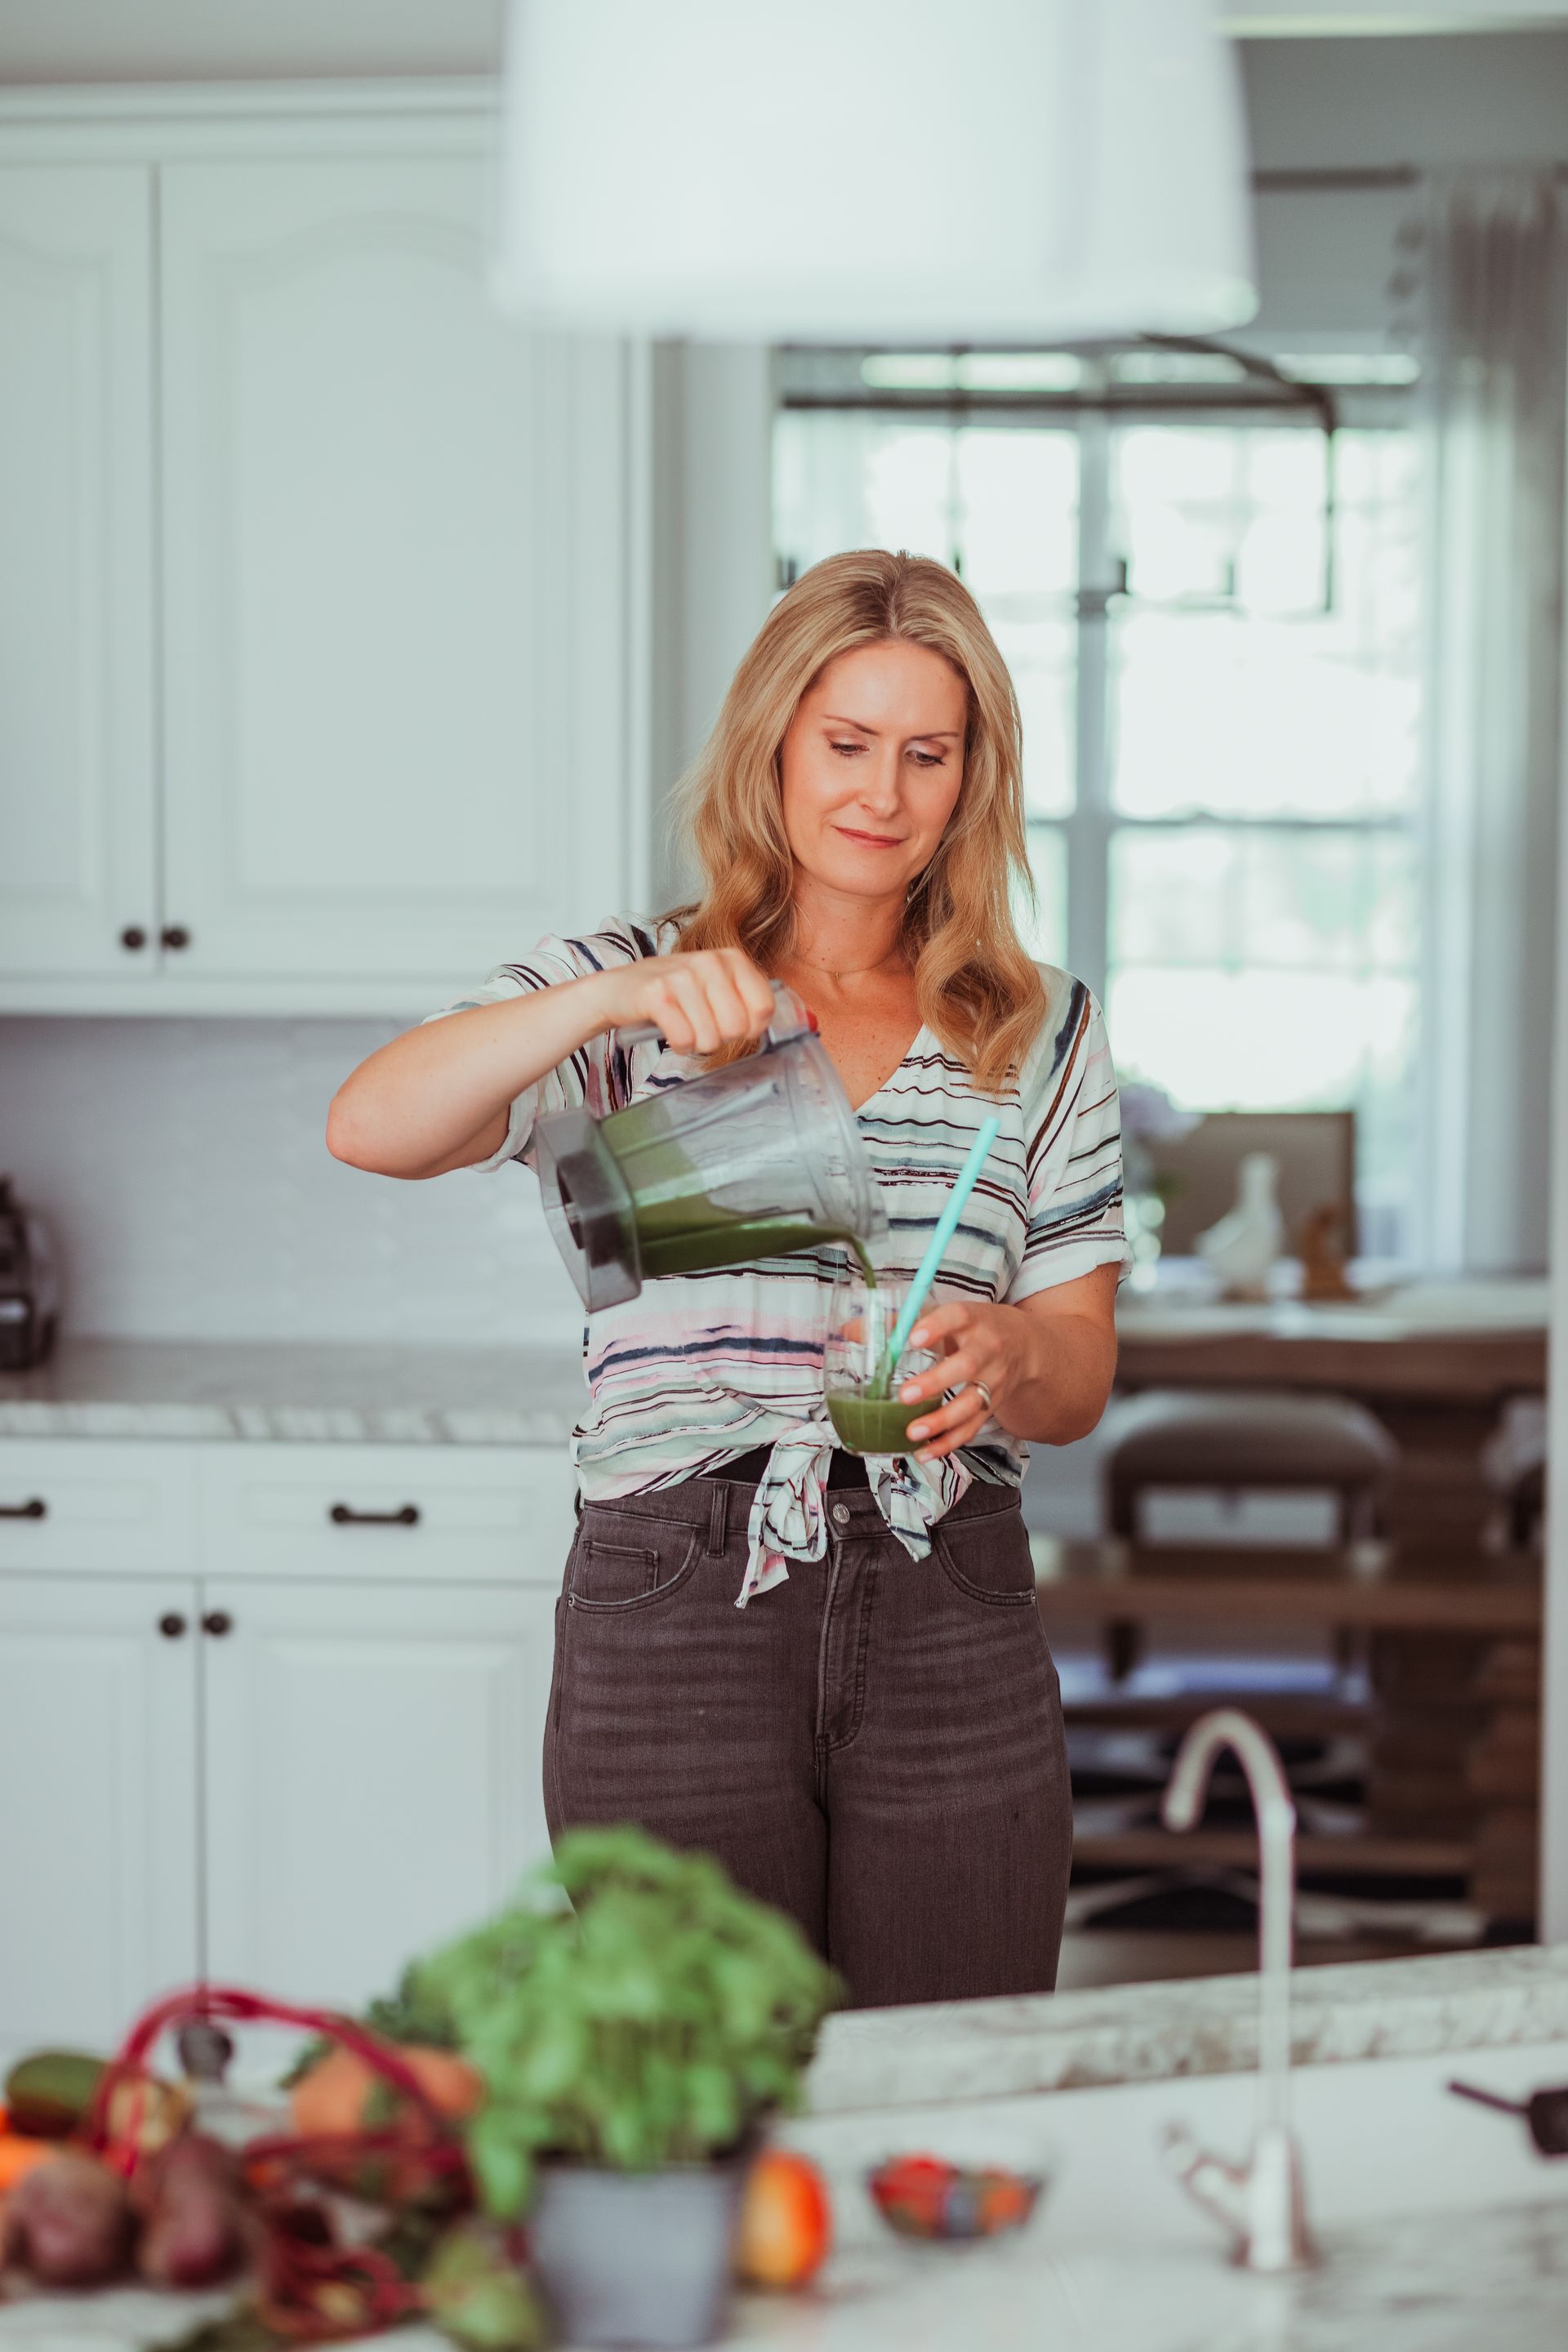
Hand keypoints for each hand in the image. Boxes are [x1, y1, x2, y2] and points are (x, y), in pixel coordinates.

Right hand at [597, 949, 775, 1054]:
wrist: (617, 989)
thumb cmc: (672, 992)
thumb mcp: (714, 984)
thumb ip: (745, 998)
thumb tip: (774, 1021)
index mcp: (731, 958)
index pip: (764, 1007)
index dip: (751, 1028)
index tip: (732, 1025)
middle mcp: (710, 962)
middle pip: (738, 1027)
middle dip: (720, 1037)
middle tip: (701, 1025)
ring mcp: (683, 976)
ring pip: (711, 1038)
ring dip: (696, 1042)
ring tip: (683, 1025)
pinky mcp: (657, 995)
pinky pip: (685, 1040)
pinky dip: (678, 1044)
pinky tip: (669, 1029)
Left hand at [897, 1300, 1023, 1463]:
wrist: (1025, 1346)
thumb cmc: (971, 1328)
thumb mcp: (943, 1314)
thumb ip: (898, 1321)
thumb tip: (850, 1330)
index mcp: (973, 1318)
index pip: (956, 1317)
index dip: (936, 1327)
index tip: (913, 1338)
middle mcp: (987, 1349)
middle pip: (967, 1365)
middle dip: (936, 1382)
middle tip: (905, 1395)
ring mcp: (992, 1381)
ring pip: (972, 1403)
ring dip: (942, 1420)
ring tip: (913, 1432)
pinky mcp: (991, 1406)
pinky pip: (973, 1428)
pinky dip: (949, 1443)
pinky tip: (924, 1451)